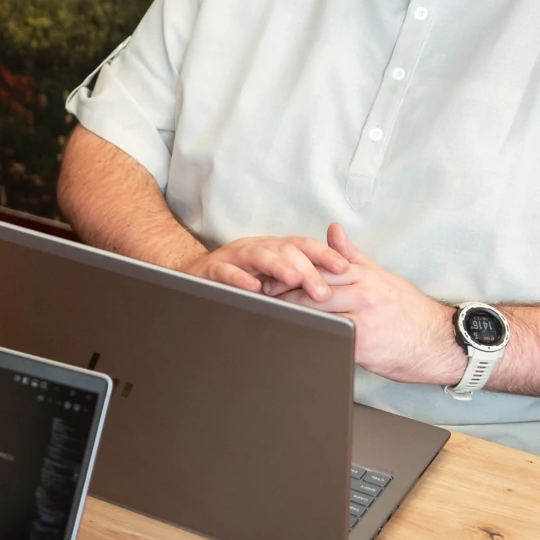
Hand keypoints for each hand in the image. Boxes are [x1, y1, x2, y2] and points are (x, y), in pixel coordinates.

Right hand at [189, 233, 352, 301]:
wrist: (194, 282)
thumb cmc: (239, 285)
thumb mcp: (271, 282)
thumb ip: (297, 283)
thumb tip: (331, 293)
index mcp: (273, 249)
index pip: (303, 246)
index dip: (324, 254)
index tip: (344, 268)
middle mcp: (256, 248)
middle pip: (285, 251)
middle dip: (306, 270)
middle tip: (322, 292)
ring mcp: (232, 257)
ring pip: (258, 255)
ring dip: (277, 266)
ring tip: (294, 280)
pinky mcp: (210, 269)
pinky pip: (225, 271)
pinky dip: (239, 278)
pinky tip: (252, 287)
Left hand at [278, 224, 462, 385]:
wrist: (438, 342)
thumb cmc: (408, 310)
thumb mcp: (381, 277)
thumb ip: (352, 256)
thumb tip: (333, 230)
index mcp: (366, 276)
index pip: (321, 266)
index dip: (292, 270)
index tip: (270, 272)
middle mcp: (364, 294)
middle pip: (314, 288)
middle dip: (284, 292)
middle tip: (261, 294)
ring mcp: (364, 320)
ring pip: (318, 314)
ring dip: (291, 314)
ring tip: (269, 315)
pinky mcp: (364, 346)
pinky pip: (330, 340)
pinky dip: (310, 338)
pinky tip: (292, 338)